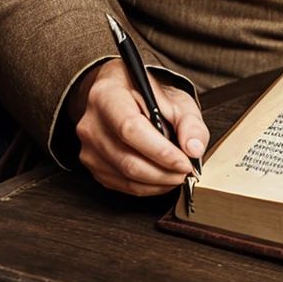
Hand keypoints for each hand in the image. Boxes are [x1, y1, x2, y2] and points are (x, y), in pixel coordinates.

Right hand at [67, 59, 208, 195]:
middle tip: (186, 172)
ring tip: (177, 174)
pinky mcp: (92, 165)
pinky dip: (146, 187)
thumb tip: (194, 149)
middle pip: (127, 159)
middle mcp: (91, 123)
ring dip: (158, 182)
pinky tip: (162, 178)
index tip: (185, 162)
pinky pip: (121, 184)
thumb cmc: (147, 95)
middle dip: (163, 171)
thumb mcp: (175, 99)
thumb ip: (189, 122)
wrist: (120, 94)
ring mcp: (88, 147)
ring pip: (125, 176)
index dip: (160, 151)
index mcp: (108, 95)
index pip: (131, 129)